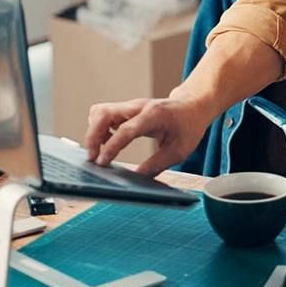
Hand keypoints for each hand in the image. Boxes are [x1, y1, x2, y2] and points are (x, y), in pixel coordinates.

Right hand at [84, 95, 209, 175]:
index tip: (101, 163)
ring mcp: (130, 107)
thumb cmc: (189, 126)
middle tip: (93, 159)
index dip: (111, 146)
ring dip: (94, 132)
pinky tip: (107, 143)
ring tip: (100, 152)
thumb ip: (156, 165)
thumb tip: (136, 180)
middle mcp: (138, 107)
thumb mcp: (179, 151)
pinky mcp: (126, 110)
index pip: (126, 129)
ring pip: (100, 112)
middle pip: (104, 113)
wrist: (193, 106)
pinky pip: (104, 115)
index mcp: (154, 115)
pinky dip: (99, 129)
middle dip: (92, 136)